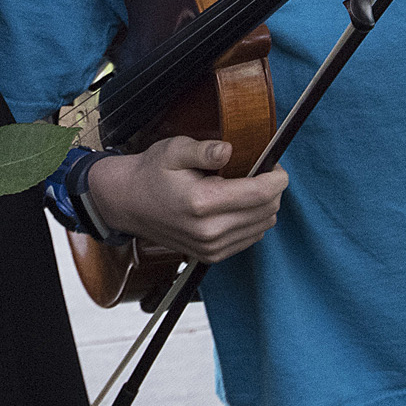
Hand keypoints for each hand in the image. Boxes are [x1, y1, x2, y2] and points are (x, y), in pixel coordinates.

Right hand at [84, 136, 287, 263]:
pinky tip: (238, 205)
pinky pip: (250, 238)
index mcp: (202, 202)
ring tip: (248, 187)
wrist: (129, 204)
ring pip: (263, 226)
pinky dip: (253, 220)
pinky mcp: (212, 256)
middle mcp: (209, 231)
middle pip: (267, 211)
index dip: (277, 178)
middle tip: (262, 171)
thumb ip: (204, 150)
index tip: (276, 165)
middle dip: (273, 189)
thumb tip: (230, 150)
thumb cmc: (152, 173)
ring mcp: (211, 247)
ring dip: (264, 206)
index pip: (260, 194)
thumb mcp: (174, 150)